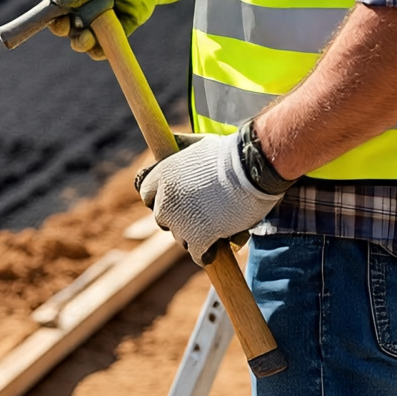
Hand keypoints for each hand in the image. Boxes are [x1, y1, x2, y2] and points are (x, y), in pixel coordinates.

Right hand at [46, 0, 181, 58]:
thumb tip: (55, 1)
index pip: (52, 0)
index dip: (50, 12)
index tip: (57, 20)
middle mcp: (75, 1)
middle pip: (59, 22)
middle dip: (64, 28)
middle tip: (72, 28)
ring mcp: (89, 19)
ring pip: (77, 38)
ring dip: (81, 40)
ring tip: (89, 38)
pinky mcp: (104, 33)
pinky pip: (96, 49)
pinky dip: (97, 50)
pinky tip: (102, 46)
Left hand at [135, 132, 281, 263]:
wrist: (250, 168)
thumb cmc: (229, 153)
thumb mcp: (198, 143)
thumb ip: (181, 148)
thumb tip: (172, 141)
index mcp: (163, 174)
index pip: (146, 195)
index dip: (160, 200)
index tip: (173, 202)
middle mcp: (166, 198)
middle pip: (161, 219)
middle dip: (177, 220)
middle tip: (198, 216)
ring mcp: (181, 219)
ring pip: (180, 238)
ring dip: (194, 236)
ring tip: (214, 227)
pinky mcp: (199, 236)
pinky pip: (197, 254)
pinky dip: (206, 253)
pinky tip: (215, 248)